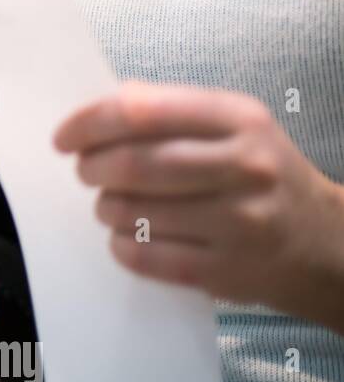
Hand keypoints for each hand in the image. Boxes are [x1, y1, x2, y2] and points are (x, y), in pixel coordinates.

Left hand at [54, 82, 343, 331]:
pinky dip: (121, 246)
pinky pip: (146, 257)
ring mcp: (240, 222)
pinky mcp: (227, 271)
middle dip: (93, 169)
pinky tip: (126, 237)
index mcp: (240, 119)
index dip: (90, 123)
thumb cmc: (256, 174)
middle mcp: (246, 166)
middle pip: (134, 165)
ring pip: (134, 213)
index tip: (64, 139)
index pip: (143, 112)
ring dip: (105, 208)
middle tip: (87, 173)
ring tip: (112, 205)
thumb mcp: (232, 126)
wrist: (322, 242)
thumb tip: (98, 110)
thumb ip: (168, 110)